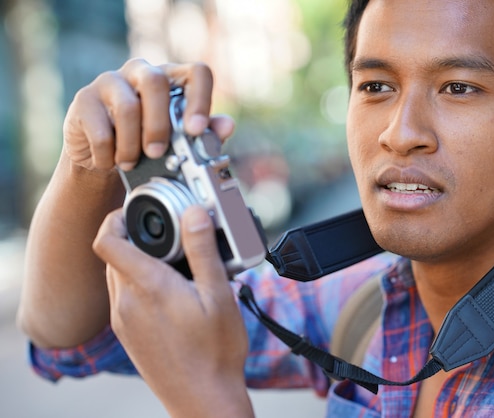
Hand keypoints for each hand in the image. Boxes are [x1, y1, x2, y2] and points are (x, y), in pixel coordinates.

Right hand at [63, 58, 234, 171]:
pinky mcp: (84, 99)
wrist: (104, 158)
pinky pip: (99, 126)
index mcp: (173, 80)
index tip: (197, 130)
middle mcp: (143, 72)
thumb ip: (205, 135)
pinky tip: (110, 162)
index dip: (201, 99)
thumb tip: (227, 126)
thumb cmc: (147, 143)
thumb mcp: (178, 142)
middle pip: (157, 83)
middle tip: (157, 153)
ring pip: (127, 105)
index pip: (197, 73)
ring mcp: (111, 81)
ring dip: (132, 144)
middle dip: (160, 124)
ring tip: (130, 163)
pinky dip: (108, 153)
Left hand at [92, 206, 253, 417]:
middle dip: (136, 238)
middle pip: (114, 255)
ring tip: (177, 266)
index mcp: (146, 286)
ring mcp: (124, 321)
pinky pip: (124, 297)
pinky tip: (173, 295)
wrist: (203, 399)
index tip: (135, 210)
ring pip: (119, 276)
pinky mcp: (128, 335)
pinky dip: (140, 284)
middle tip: (172, 237)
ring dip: (139, 262)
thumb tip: (193, 212)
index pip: (107, 240)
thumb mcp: (218, 295)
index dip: (115, 218)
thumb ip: (203, 250)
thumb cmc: (215, 351)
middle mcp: (126, 302)